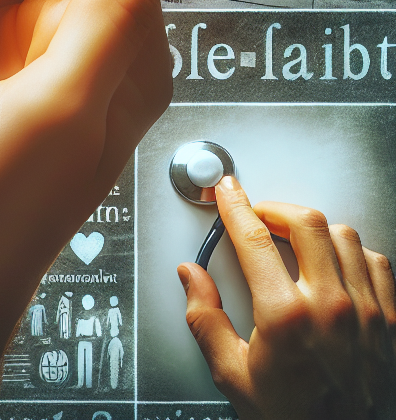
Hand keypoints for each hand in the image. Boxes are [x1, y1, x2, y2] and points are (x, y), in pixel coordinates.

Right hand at [179, 176, 395, 418]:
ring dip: (313, 227)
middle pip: (305, 222)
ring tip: (294, 236)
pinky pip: (377, 262)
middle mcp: (331, 308)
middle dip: (274, 207)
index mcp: (285, 317)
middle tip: (257, 213)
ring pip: (343, 236)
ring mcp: (368, 313)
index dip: (235, 205)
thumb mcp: (232, 375)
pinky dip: (352, 251)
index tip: (226, 191)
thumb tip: (191, 277)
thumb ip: (205, 318)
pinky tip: (334, 261)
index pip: (253, 237)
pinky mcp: (391, 324)